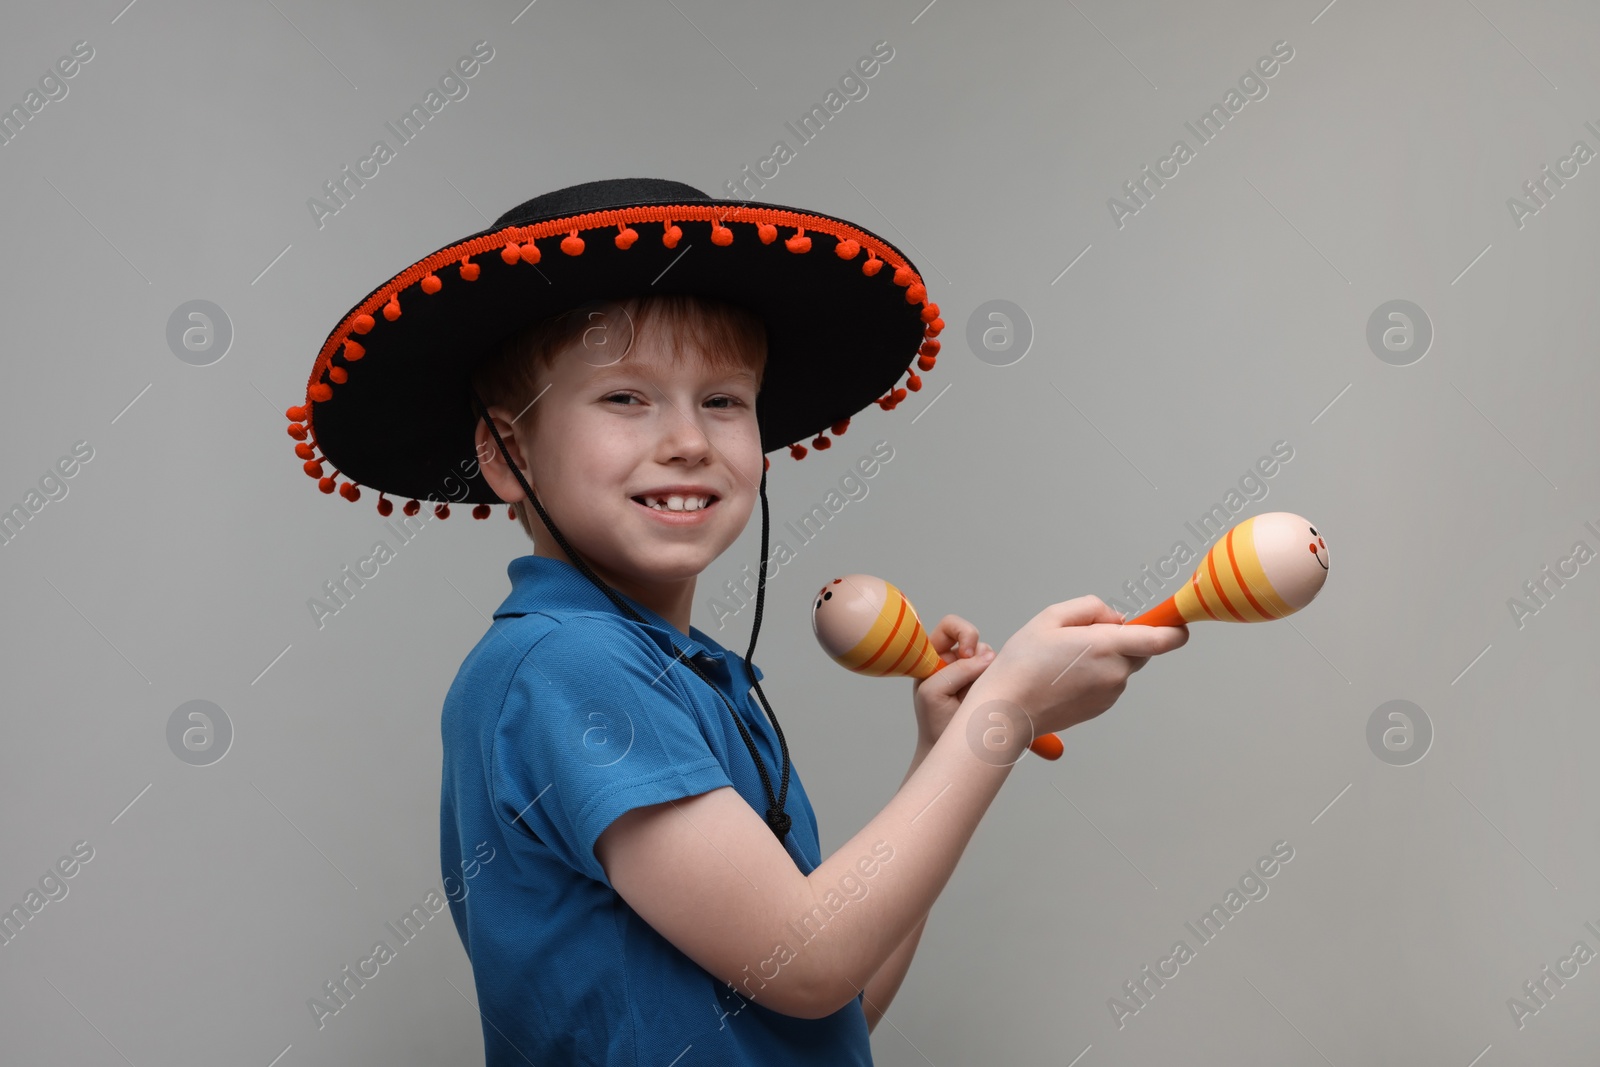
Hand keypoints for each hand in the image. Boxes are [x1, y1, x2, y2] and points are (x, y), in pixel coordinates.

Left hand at [911, 614, 995, 749]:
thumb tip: (987, 656)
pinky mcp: (989, 684)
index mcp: (934, 657)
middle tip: (980, 676)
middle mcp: (954, 661)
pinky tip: (994, 696)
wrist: (952, 751)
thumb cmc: (934, 723)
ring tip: (982, 695)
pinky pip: (1002, 672)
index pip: (949, 626)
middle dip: (981, 655)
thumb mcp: (934, 693)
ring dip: (990, 672)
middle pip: (975, 639)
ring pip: (991, 657)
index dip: (962, 633)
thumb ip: (955, 671)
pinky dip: (1002, 680)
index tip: (966, 653)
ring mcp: (973, 673)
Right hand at [968, 596, 1186, 738]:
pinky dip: (1095, 675)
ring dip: (1104, 658)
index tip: (1175, 620)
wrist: (1008, 710)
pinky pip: (1109, 683)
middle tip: (1083, 637)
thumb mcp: (1050, 617)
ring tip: (1064, 660)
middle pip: (1140, 649)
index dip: (1175, 628)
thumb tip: (1115, 618)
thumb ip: (1091, 608)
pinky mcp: (1102, 708)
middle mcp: (1116, 672)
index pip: (1162, 638)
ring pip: (1122, 666)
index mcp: (1107, 646)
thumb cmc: (1022, 664)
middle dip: (1122, 638)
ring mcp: (1111, 694)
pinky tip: (1064, 677)